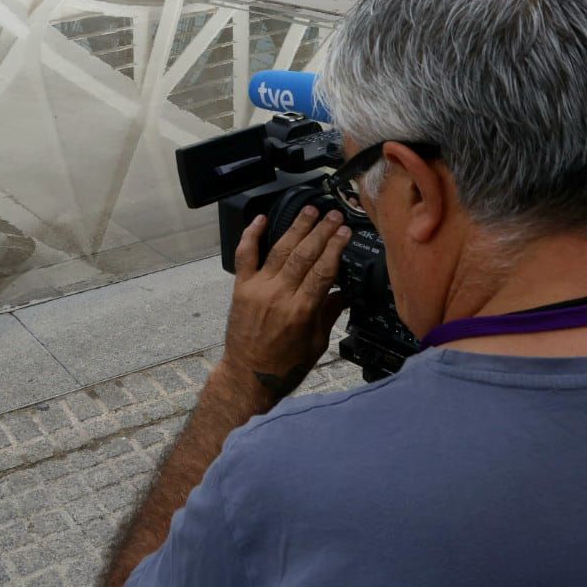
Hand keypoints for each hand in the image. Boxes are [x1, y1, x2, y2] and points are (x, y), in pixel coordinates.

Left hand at [218, 207, 349, 405]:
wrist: (248, 376)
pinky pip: (244, 256)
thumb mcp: (316, 343)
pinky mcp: (241, 288)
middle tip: (333, 215)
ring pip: (280, 250)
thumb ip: (329, 314)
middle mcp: (279, 295)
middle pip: (304, 254)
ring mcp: (258, 289)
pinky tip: (261, 219)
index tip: (345, 231)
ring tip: (310, 211)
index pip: (323, 270)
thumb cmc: (284, 365)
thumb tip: (343, 292)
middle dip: (321, 231)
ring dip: (296, 227)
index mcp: (301, 311)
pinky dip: (251, 235)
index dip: (335, 247)